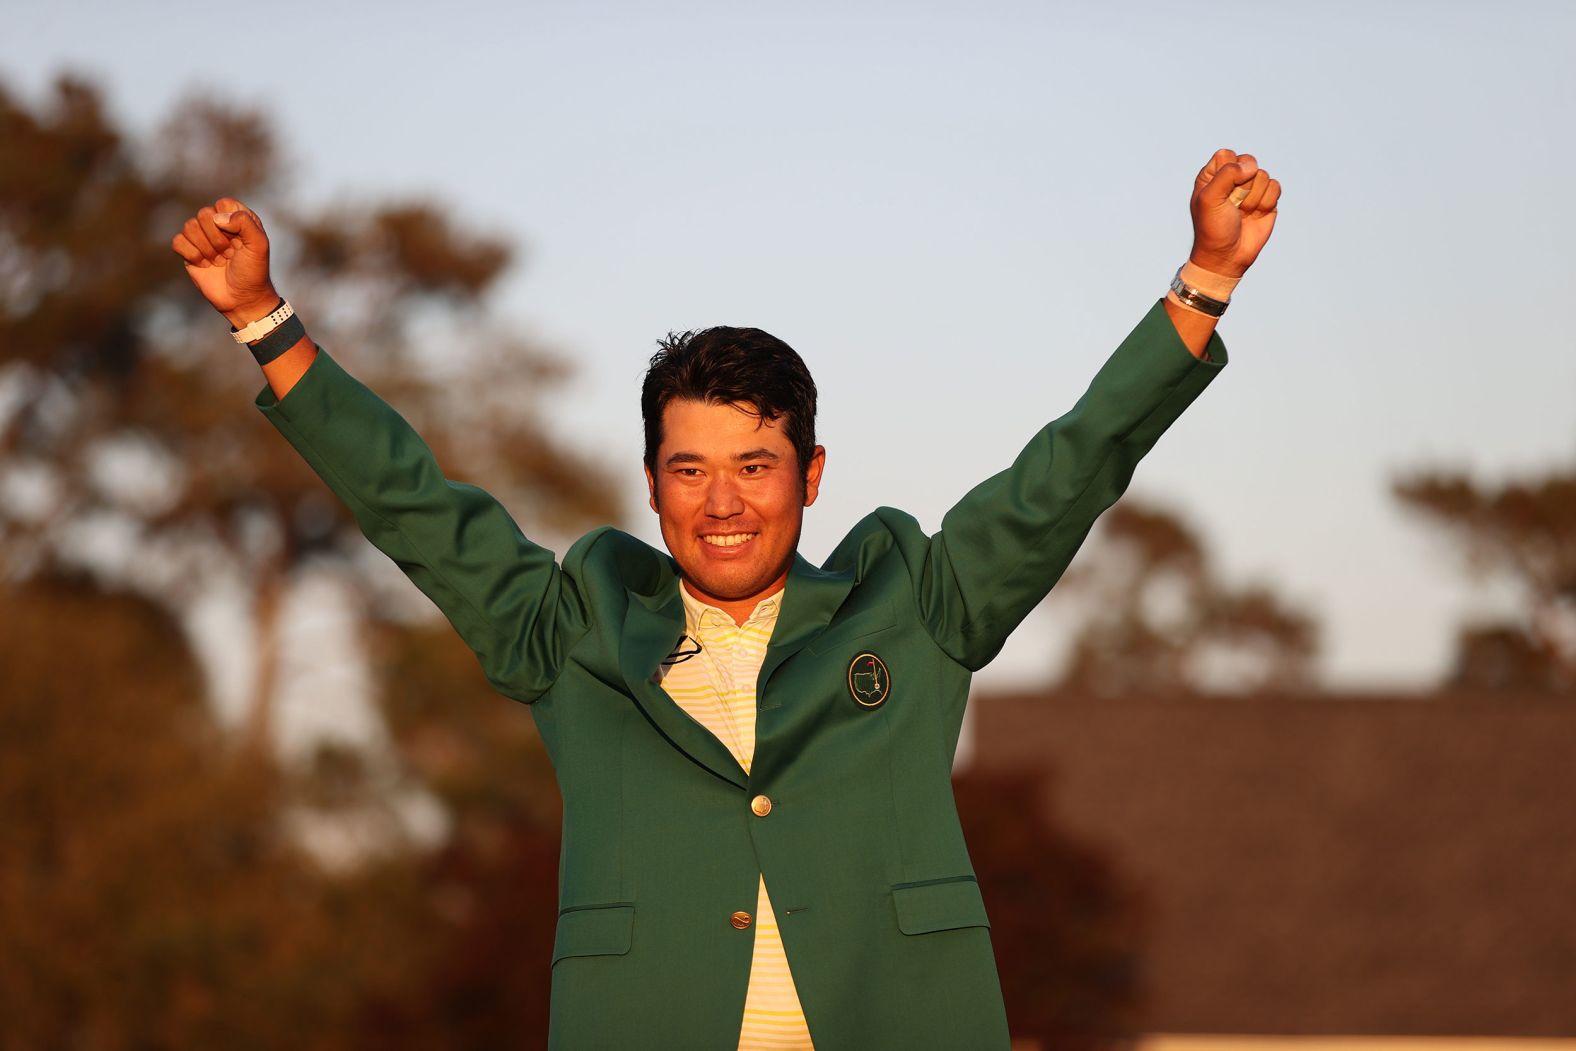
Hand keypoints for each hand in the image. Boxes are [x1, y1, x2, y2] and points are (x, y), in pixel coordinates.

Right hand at [170, 197, 278, 327]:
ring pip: (189, 226)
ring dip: (206, 248)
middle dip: (217, 238)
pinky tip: (205, 265)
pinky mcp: (189, 251)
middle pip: (204, 214)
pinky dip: (191, 255)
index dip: (228, 221)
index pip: (223, 204)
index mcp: (238, 218)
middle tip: (229, 254)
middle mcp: (219, 225)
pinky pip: (178, 241)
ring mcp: (202, 238)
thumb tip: (218, 217)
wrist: (242, 298)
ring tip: (219, 261)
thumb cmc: (254, 271)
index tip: (239, 240)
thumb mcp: (259, 245)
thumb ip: (245, 223)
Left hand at [1188, 148, 1280, 277]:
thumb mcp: (1209, 199)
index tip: (1222, 190)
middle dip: (1243, 185)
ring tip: (1242, 213)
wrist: (1228, 256)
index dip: (1229, 170)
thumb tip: (1250, 166)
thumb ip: (1226, 174)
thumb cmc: (1213, 228)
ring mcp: (1251, 188)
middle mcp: (1233, 179)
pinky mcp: (1267, 199)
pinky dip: (1266, 202)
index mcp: (1213, 175)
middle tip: (1232, 204)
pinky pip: (1275, 187)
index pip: (1227, 155)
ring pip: (1263, 175)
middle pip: (1249, 161)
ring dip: (1253, 198)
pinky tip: (1256, 214)